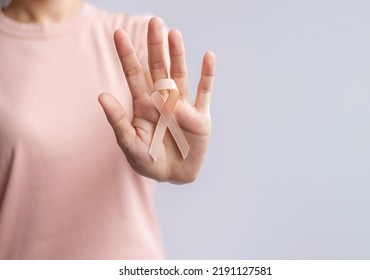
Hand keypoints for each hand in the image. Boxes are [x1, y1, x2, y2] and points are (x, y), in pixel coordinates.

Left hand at [98, 17, 215, 183]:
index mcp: (144, 105)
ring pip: (180, 75)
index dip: (127, 55)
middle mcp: (163, 100)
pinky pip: (205, 92)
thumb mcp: (130, 144)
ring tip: (174, 34)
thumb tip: (101, 96)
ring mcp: (183, 106)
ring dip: (178, 55)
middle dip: (156, 47)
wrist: (174, 176)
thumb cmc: (148, 161)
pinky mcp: (200, 116)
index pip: (134, 75)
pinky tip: (208, 57)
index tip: (118, 34)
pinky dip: (207, 75)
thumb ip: (118, 121)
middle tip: (155, 22)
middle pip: (159, 68)